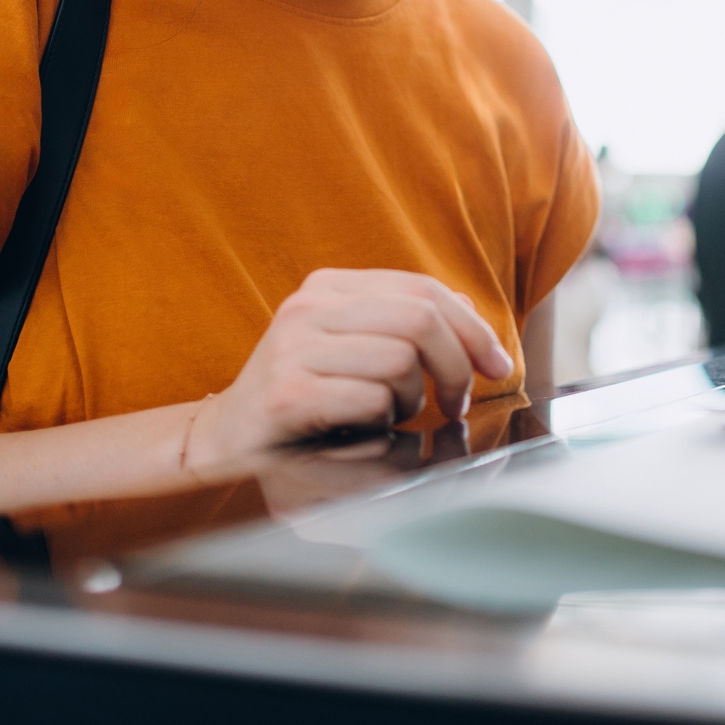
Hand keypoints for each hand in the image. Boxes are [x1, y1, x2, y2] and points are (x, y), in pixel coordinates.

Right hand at [191, 268, 513, 472]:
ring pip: (401, 361)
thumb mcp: (351, 345)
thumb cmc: (301, 393)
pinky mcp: (288, 393)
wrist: (228, 438)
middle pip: (420, 319)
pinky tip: (364, 429)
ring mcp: (294, 348)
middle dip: (457, 365)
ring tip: (392, 415)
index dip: (473, 326)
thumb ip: (402, 322)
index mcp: (329, 287)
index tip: (496, 363)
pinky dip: (384, 422)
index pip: (423, 289)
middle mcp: (309, 307)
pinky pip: (372, 401)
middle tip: (457, 402)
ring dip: (413, 400)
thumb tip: (466, 307)